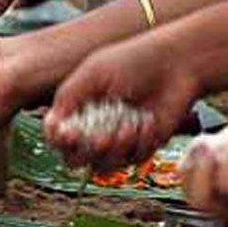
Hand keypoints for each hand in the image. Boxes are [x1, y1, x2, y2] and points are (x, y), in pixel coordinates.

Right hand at [44, 39, 199, 172]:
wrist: (177, 64)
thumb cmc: (133, 61)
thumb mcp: (92, 74)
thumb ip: (67, 98)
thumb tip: (50, 127)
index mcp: (77, 109)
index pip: (57, 136)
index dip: (60, 141)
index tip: (69, 135)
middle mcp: (93, 127)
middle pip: (75, 158)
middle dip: (87, 150)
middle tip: (102, 137)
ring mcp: (117, 140)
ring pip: (102, 165)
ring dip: (115, 149)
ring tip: (130, 125)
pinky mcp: (142, 146)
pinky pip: (131, 160)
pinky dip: (138, 143)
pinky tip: (146, 122)